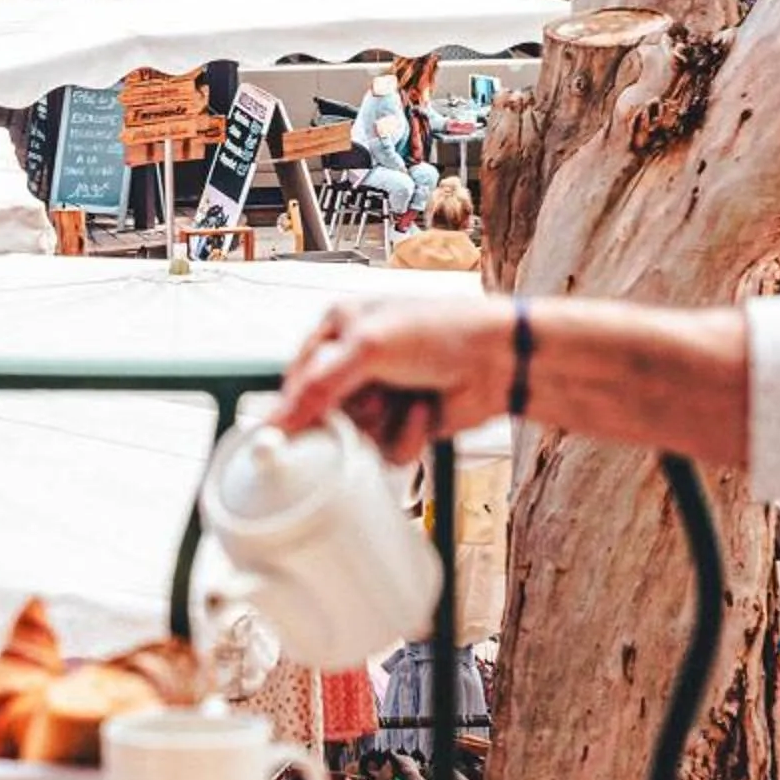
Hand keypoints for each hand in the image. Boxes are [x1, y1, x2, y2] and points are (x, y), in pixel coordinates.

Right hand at [274, 296, 514, 461]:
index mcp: (339, 329)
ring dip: (382, 425)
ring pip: (354, 438)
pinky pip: (385, 451)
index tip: (285, 436)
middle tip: (370, 405)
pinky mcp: (403, 425)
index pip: (297, 378)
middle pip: (323, 415)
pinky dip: (406, 436)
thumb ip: (319, 386)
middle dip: (348, 417)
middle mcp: (356, 363)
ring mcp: (381, 395)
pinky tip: (426, 410)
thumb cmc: (442, 331)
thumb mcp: (369, 348)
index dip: (295, 408)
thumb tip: (278, 418)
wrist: (501, 359)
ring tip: (405, 399)